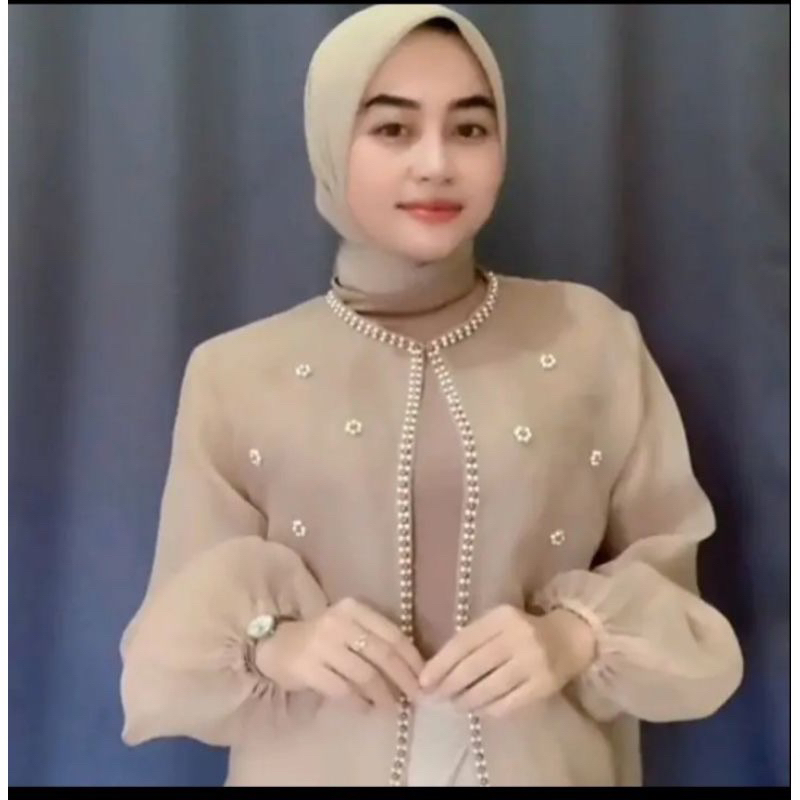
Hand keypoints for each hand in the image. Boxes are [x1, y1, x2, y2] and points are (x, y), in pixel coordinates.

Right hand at [255, 597, 423, 711]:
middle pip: (382, 654)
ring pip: (365, 674)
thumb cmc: (322, 638)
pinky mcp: (308, 668)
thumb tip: (412, 669)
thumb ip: (375, 639)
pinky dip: (359, 702)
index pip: (393, 634)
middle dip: (404, 679)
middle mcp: (339, 622)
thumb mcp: (349, 627)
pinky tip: (366, 708)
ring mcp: (322, 645)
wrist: (276, 644)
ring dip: (384, 694)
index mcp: (354, 609)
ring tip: (392, 707)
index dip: (413, 659)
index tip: (425, 679)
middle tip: (415, 698)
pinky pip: (343, 689)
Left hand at [418, 605, 595, 717]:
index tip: (424, 681)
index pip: (463, 642)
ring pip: (489, 688)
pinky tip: (478, 710)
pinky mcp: (544, 686)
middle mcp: (517, 637)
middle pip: (474, 666)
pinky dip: (488, 709)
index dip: (440, 663)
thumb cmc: (524, 630)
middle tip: (435, 697)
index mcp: (502, 617)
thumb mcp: (498, 623)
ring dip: (466, 700)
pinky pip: (508, 703)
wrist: (571, 637)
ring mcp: (532, 663)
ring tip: (455, 705)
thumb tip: (437, 669)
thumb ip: (473, 639)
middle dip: (449, 685)